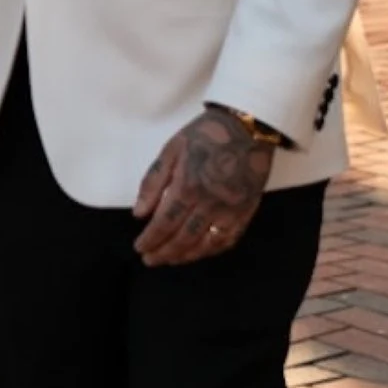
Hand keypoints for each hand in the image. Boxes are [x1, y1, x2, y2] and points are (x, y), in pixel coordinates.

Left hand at [133, 106, 273, 266]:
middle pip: (183, 238)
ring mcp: (231, 210)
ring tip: (170, 260)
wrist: (248, 127)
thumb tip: (139, 213)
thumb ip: (153, 182)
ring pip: (206, 244)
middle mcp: (210, 204)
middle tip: (150, 260)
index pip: (165, 223)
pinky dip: (212, 250)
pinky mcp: (246, 211)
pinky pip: (229, 239)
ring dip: (185, 256)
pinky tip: (199, 252)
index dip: (151, 239)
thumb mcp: (171, 149)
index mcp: (188, 187)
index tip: (139, 247)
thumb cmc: (205, 135)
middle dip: (164, 252)